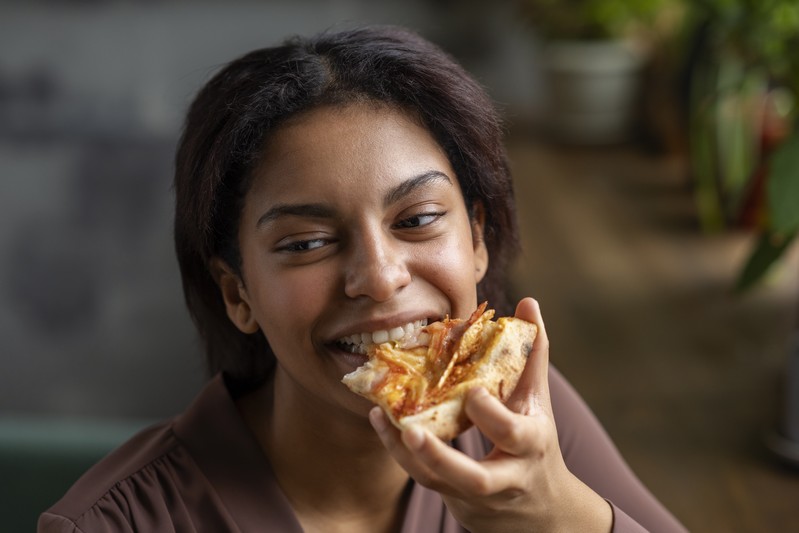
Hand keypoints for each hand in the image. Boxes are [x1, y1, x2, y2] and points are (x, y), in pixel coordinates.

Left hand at [369, 297, 611, 531]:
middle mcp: (507, 477)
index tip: (472, 392)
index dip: (491, 415)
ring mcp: (478, 496)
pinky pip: (425, 480)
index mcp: (530, 445)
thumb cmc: (535, 438)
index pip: (512, 434)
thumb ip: (532, 352)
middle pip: (476, 478)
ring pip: (441, 484)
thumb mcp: (537, 398)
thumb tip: (528, 302)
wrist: (541, 508)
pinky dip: (401, 454)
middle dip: (444, 458)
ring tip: (385, 420)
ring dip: (409, 455)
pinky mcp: (456, 500)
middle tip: (413, 431)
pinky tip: (382, 423)